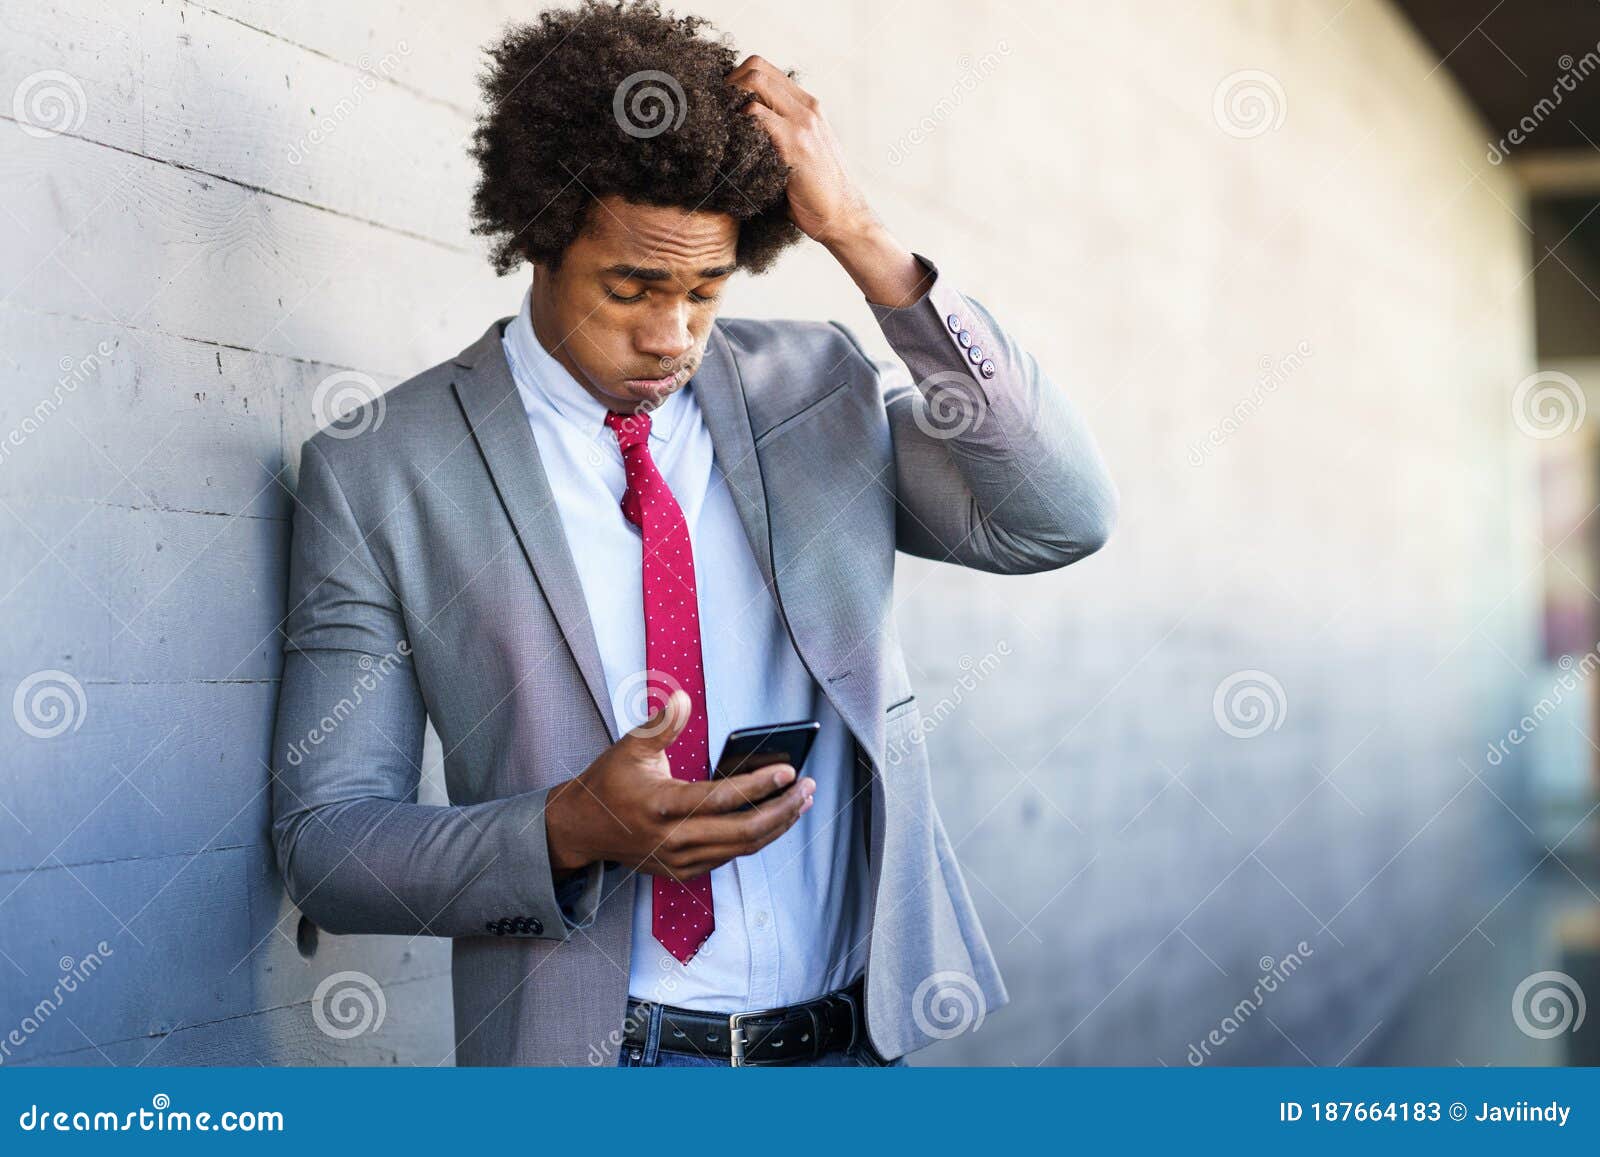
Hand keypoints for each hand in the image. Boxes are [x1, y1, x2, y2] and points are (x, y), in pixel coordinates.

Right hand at [545, 689, 815, 880]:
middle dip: (782, 810)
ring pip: (741, 848)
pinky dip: (756, 838)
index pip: (722, 799)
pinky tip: (774, 819)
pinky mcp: (682, 870)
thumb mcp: (630, 747)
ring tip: (801, 802)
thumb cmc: (608, 783)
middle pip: (743, 832)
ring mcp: (679, 860)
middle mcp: (673, 839)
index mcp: (662, 805)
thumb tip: (684, 699)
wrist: (582, 829)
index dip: (759, 786)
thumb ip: (661, 724)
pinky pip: (729, 856)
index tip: (788, 771)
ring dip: (776, 826)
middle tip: (808, 789)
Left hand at [728, 55, 874, 246]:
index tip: (720, 106)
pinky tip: (730, 146)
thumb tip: (737, 136)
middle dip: (727, 85)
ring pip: (753, 82)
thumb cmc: (816, 194)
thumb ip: (778, 136)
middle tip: (713, 114)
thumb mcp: (800, 154)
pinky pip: (756, 115)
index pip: (764, 69)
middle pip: (755, 66)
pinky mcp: (796, 142)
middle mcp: (807, 107)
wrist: (844, 217)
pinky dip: (737, 124)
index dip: (735, 81)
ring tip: (719, 129)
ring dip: (729, 102)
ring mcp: (803, 122)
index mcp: (808, 107)